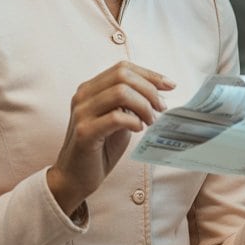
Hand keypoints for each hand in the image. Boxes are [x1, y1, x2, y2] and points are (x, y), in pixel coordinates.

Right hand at [47, 62, 174, 215]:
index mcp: (91, 88)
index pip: (123, 68)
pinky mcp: (84, 132)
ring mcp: (81, 113)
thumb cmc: (100, 147)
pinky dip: (134, 121)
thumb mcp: (119, 117)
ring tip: (150, 120)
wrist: (75, 176)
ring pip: (120, 92)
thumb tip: (160, 90)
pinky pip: (116, 117)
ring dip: (143, 105)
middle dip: (149, 89)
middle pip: (122, 76)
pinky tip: (138, 129)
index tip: (169, 85)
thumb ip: (132, 102)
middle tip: (161, 107)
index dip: (150, 74)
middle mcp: (83, 96)